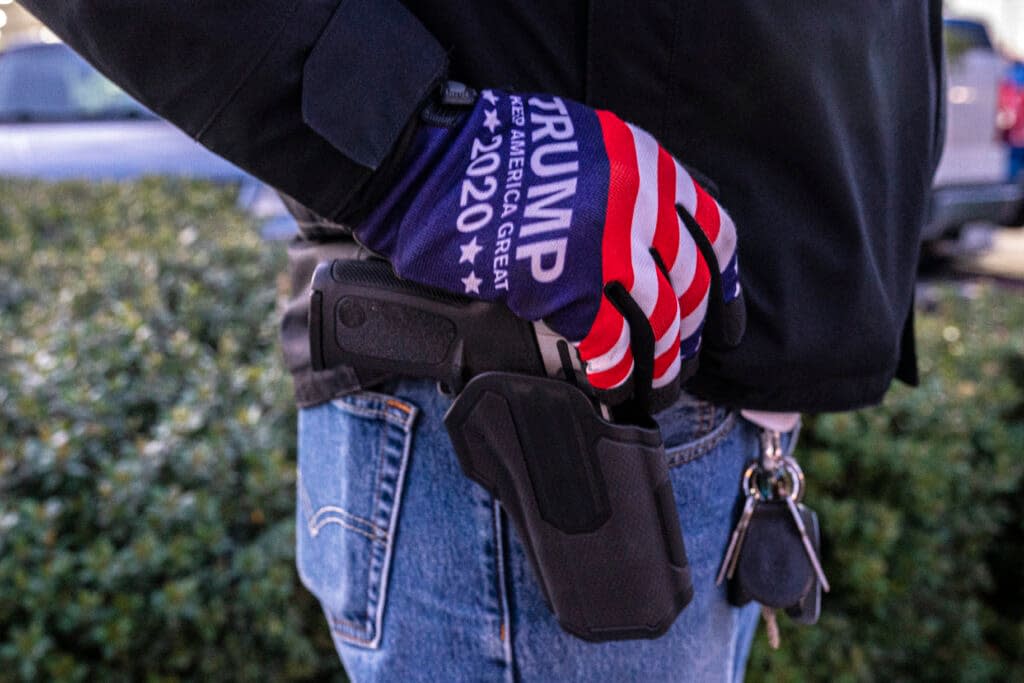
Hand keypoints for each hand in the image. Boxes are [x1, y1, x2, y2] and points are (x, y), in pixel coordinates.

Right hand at [354, 85, 743, 409]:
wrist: (428, 161)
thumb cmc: (492, 153)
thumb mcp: (581, 144)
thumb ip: (623, 186)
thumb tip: (646, 243)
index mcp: (646, 166)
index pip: (714, 237)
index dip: (725, 287)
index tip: (722, 320)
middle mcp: (640, 205)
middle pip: (692, 289)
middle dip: (691, 336)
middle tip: (684, 362)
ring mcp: (608, 246)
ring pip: (661, 324)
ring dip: (662, 368)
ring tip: (655, 390)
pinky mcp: (567, 286)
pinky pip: (611, 345)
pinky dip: (616, 375)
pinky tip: (613, 388)